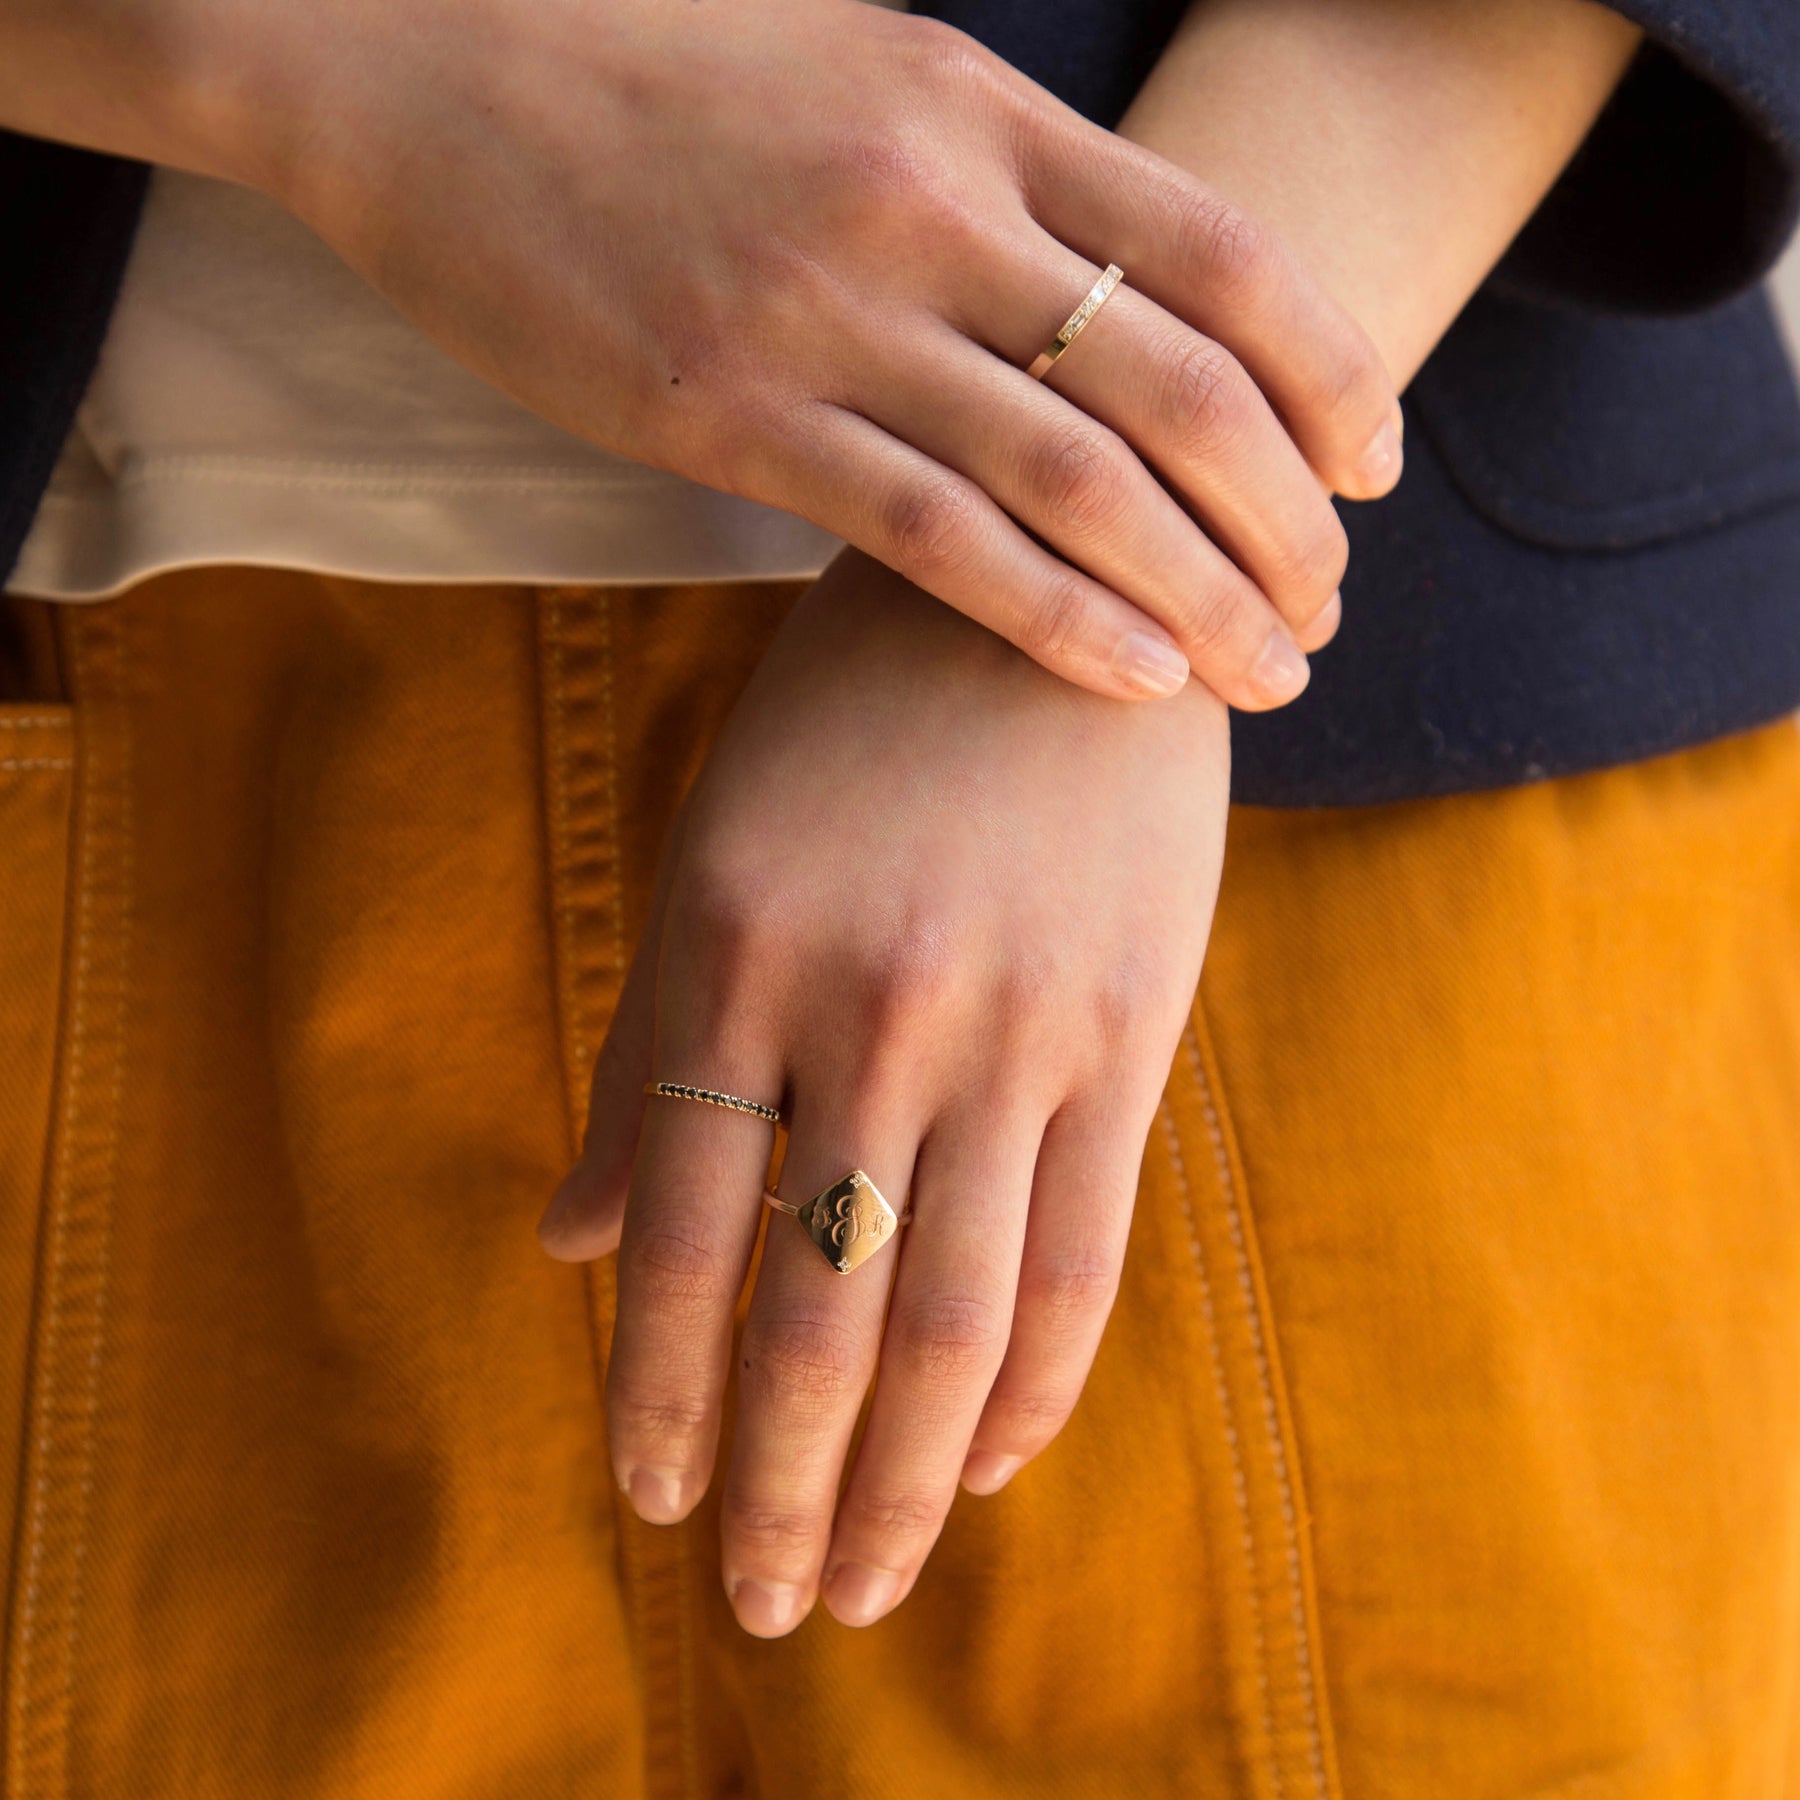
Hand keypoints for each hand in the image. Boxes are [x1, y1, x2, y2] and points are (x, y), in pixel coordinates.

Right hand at [141, 0, 1398, 704]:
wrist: (417, 65)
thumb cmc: (650, 84)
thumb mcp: (859, 82)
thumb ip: (993, 183)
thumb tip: (1107, 305)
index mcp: (978, 109)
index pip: (1225, 249)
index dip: (1332, 373)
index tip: (1374, 471)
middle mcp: (928, 203)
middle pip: (1182, 383)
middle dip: (1287, 521)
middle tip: (1328, 613)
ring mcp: (828, 310)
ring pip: (1080, 478)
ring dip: (1200, 594)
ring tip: (1267, 675)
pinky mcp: (730, 415)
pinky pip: (940, 537)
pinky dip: (1057, 619)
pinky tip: (1134, 681)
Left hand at [539, 549, 1228, 1634]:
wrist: (1055, 599)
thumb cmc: (855, 730)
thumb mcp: (720, 859)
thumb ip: (654, 1059)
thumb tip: (575, 1250)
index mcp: (737, 959)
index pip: (688, 1237)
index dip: (665, 1396)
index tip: (657, 1511)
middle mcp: (868, 1013)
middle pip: (819, 1315)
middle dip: (783, 1487)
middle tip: (767, 1611)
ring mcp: (1010, 1030)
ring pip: (951, 1318)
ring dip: (901, 1480)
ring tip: (865, 1585)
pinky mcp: (1126, 1033)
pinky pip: (1081, 1252)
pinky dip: (1032, 1384)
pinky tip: (985, 1463)